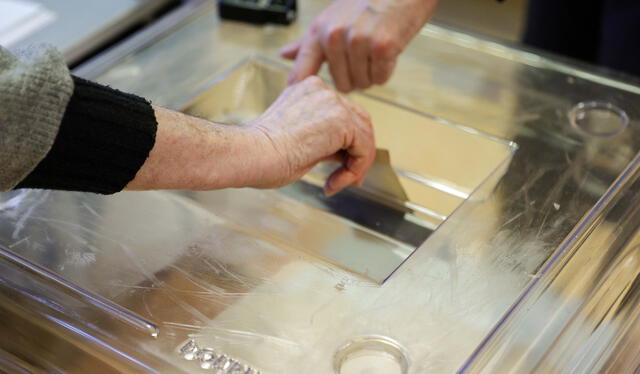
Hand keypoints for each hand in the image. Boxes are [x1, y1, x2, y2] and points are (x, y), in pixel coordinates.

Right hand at [246, 76, 374, 194]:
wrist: (251, 155)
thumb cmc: (261, 155)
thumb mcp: (297, 139)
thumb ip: (323, 139)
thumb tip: (343, 153)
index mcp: (308, 90)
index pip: (342, 113)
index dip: (347, 143)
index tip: (340, 169)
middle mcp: (322, 91)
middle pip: (359, 121)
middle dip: (358, 154)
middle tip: (351, 179)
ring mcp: (332, 103)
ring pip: (364, 136)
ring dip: (355, 166)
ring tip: (336, 184)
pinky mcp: (341, 120)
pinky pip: (363, 148)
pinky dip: (354, 170)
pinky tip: (332, 183)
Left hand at [281, 0, 437, 92]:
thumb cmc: (365, 4)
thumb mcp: (330, 19)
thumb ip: (308, 42)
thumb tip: (285, 54)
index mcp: (319, 31)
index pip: (302, 69)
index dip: (298, 91)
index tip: (294, 108)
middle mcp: (335, 36)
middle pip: (341, 85)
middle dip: (355, 77)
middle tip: (363, 56)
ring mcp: (358, 41)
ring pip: (362, 84)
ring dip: (371, 73)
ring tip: (375, 51)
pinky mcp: (381, 46)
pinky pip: (380, 78)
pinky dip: (386, 69)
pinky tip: (387, 50)